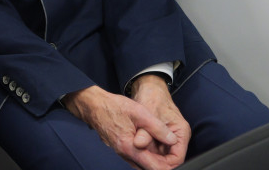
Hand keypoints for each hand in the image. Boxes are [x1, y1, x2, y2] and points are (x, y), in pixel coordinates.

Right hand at [63, 85, 184, 169]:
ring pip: (141, 165)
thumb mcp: (139, 112)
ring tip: (164, 151)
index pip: (155, 168)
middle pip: (148, 169)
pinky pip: (134, 158)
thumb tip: (172, 140)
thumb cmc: (112, 106)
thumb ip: (158, 128)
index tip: (176, 159)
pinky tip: (150, 147)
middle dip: (162, 165)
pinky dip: (145, 156)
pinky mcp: (118, 148)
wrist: (92, 104)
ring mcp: (120, 152)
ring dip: (154, 161)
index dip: (169, 166)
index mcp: (129, 147)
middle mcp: (124, 154)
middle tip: (172, 154)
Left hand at [129, 75, 189, 165]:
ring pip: (161, 154)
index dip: (165, 165)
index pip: (177, 157)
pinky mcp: (159, 135)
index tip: (151, 166)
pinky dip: (147, 150)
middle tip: (141, 162)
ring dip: (150, 156)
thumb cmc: (152, 97)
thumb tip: (139, 144)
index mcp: (181, 132)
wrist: (148, 88)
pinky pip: (155, 148)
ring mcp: (168, 136)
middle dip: (156, 161)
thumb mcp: (148, 114)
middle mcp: (177, 136)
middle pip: (168, 158)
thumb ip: (144, 131)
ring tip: (138, 156)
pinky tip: (137, 149)